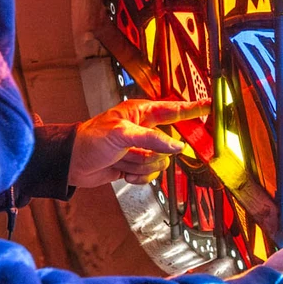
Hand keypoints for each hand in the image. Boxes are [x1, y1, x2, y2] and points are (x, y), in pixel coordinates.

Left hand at [68, 98, 209, 187]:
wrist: (71, 163)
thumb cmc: (91, 140)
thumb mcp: (122, 134)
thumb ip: (152, 139)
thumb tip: (177, 147)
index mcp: (141, 113)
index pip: (173, 110)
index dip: (192, 109)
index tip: (210, 107)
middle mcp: (144, 130)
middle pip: (169, 144)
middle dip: (153, 153)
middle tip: (133, 152)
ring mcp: (140, 149)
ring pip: (160, 162)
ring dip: (142, 166)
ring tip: (123, 161)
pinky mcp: (135, 166)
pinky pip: (150, 175)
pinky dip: (138, 177)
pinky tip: (123, 172)